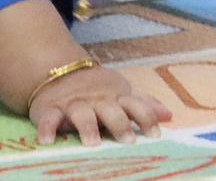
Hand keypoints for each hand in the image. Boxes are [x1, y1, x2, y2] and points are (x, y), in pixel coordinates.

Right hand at [29, 62, 170, 146]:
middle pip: (111, 109)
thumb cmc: (96, 92)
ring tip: (92, 144)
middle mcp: (96, 100)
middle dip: (120, 123)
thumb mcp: (120, 95)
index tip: (155, 134)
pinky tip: (47, 141)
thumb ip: (142, 105)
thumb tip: (168, 115)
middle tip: (128, 140)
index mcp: (115, 97)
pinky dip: (47, 129)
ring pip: (81, 114)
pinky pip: (48, 119)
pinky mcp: (50, 110)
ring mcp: (73, 104)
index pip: (135, 105)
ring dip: (87, 127)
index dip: (146, 117)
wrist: (59, 72)